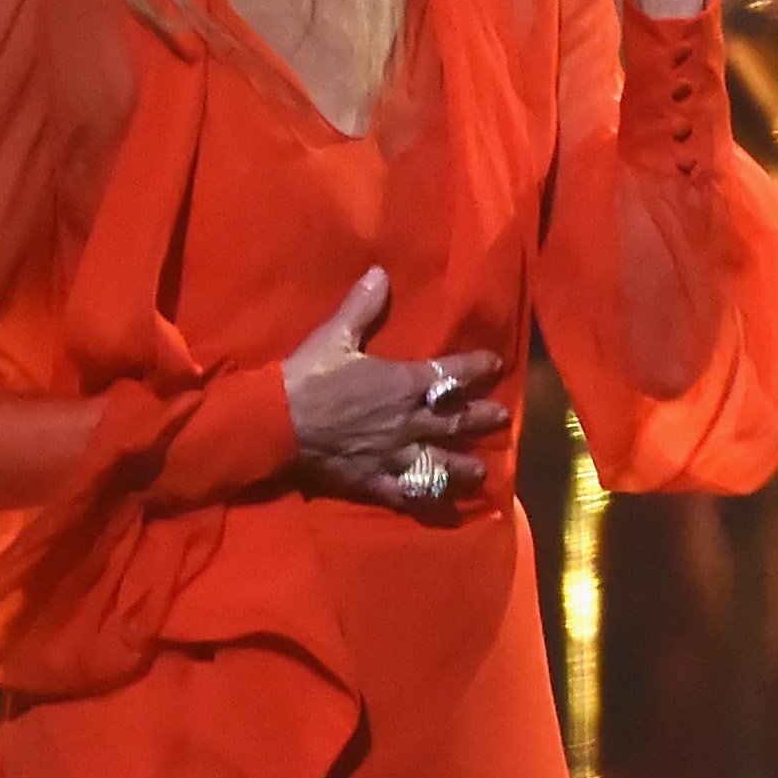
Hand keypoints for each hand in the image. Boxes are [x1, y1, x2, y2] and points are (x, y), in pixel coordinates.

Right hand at [280, 269, 508, 511]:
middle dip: (482, 418)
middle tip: (502, 418)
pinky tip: (441, 504)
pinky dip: (427, 498)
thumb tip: (380, 272)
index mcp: (403, 383)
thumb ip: (362, 307)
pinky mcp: (375, 480)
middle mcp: (408, 420)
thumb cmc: (307, 377)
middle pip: (456, 420)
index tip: (495, 365)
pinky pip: (408, 492)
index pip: (452, 373)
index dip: (476, 368)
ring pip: (441, 462)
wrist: (275, 423)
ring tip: (482, 470)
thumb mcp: (335, 336)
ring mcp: (395, 454)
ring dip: (464, 466)